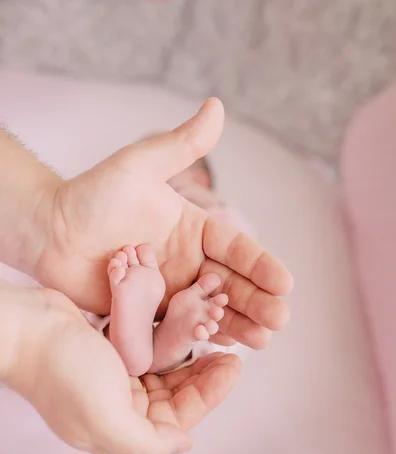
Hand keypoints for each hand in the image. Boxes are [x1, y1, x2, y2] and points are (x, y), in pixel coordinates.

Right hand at [3, 285, 240, 453]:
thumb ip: (148, 443)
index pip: (177, 421)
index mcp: (118, 431)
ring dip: (188, 362)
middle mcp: (117, 410)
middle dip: (203, 379)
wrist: (29, 327)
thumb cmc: (64, 370)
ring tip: (212, 343)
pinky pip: (148, 355)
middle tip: (228, 354)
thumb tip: (184, 445)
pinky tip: (183, 335)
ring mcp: (112, 382)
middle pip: (173, 399)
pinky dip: (167, 348)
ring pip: (163, 377)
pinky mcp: (108, 355)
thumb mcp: (107, 418)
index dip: (209, 396)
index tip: (232, 368)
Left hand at [36, 99, 292, 349]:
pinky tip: (224, 346)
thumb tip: (216, 106)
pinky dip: (202, 336)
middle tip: (281, 318)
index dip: (260, 265)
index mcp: (193, 229)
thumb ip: (180, 145)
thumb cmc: (92, 195)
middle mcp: (187, 261)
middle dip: (257, 300)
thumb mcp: (139, 166)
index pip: (235, 248)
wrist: (51, 232)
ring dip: (239, 323)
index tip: (285, 281)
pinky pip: (180, 327)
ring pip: (211, 309)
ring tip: (263, 339)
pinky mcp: (150, 313)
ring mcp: (170, 290)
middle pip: (231, 283)